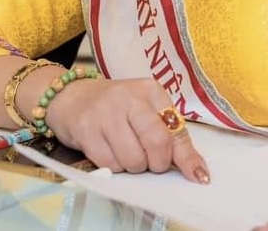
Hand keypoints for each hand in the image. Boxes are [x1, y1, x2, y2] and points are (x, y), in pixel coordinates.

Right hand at [44, 76, 209, 184]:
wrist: (70, 96)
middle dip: (156, 163)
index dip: (186, 158)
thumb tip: (198, 172)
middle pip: (157, 143)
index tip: (196, 176)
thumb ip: (170, 138)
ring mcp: (106, 111)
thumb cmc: (114, 109)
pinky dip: (112, 166)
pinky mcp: (86, 127)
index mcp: (150, 91)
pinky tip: (107, 151)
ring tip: (124, 152)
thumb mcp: (145, 113)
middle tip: (149, 162)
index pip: (176, 130)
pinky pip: (109, 163)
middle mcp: (129, 96)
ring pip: (133, 158)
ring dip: (132, 166)